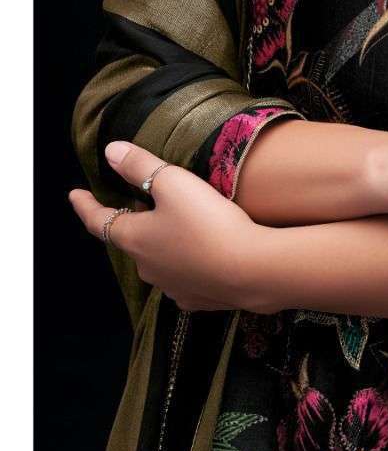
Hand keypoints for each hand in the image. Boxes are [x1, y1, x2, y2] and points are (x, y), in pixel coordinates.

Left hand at [68, 139, 274, 313]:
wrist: (249, 270)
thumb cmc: (207, 222)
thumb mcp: (173, 183)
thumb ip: (140, 165)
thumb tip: (111, 152)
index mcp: (134, 238)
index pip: (98, 220)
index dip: (85, 205)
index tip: (74, 194)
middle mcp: (146, 266)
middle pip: (131, 240)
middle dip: (133, 223)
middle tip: (140, 204)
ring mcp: (171, 286)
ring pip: (158, 260)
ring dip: (161, 244)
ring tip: (177, 227)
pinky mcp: (197, 298)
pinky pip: (184, 277)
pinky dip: (185, 263)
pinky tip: (200, 256)